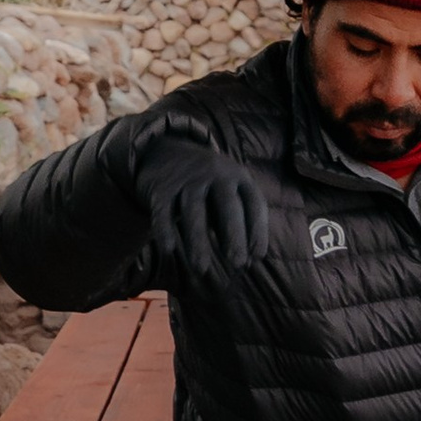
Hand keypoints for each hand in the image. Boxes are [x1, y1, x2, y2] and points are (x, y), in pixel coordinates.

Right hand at [124, 127, 271, 279]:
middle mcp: (215, 174)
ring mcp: (187, 178)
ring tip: (201, 269)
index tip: (257, 256)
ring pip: (194, 209)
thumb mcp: (228, 194)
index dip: (258, 230)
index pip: (254, 203)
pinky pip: (163, 210)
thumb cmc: (207, 185)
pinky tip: (168, 250)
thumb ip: (237, 222)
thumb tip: (248, 262)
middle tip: (236, 263)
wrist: (166, 151)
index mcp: (238, 176)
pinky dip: (164, 229)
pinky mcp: (161, 187)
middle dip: (234, 235)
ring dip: (198, 240)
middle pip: (227, 205)